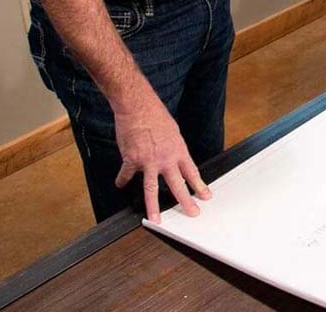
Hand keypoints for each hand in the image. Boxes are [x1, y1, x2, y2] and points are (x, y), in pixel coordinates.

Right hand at [113, 89, 211, 221]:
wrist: (138, 106)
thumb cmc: (155, 115)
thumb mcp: (173, 131)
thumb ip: (173, 148)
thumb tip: (173, 159)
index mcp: (178, 150)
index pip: (192, 172)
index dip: (199, 186)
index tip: (205, 196)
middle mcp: (165, 158)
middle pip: (177, 184)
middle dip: (186, 201)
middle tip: (192, 213)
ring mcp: (148, 161)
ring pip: (151, 189)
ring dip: (153, 206)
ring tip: (155, 219)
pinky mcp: (131, 160)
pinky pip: (126, 175)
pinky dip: (122, 179)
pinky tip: (120, 184)